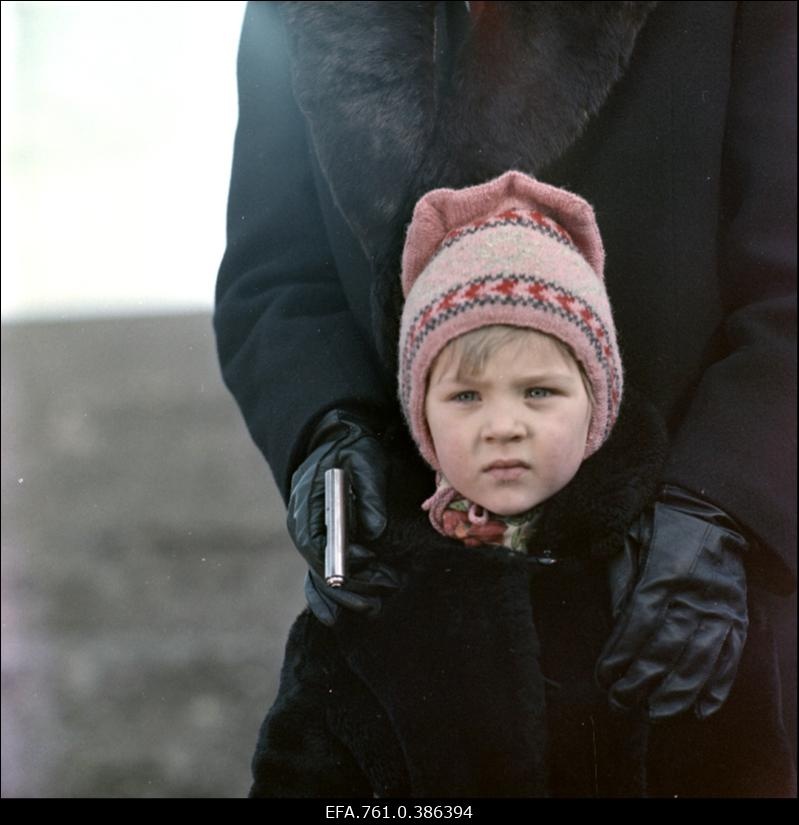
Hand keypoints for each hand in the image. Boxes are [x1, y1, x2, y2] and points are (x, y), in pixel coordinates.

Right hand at [287, 408, 399, 624]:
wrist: (337, 440)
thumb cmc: (352, 449)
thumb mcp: (364, 461)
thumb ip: (368, 494)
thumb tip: (374, 532)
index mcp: (307, 504)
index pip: (318, 542)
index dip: (342, 559)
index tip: (371, 559)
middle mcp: (302, 526)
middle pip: (320, 567)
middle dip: (353, 584)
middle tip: (388, 585)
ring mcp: (310, 537)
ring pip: (320, 578)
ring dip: (347, 596)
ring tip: (376, 605)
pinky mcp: (321, 543)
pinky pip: (318, 577)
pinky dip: (327, 598)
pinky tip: (337, 617)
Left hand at [596, 485, 748, 719]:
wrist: (711, 512)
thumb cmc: (660, 526)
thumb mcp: (629, 540)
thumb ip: (621, 580)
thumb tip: (615, 623)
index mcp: (664, 572)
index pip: (640, 622)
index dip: (621, 653)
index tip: (604, 676)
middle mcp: (695, 593)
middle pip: (667, 647)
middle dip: (642, 680)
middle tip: (620, 702)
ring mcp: (720, 607)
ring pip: (700, 659)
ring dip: (677, 692)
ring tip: (655, 713)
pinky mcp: (737, 615)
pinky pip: (730, 656)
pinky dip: (718, 686)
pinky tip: (701, 709)